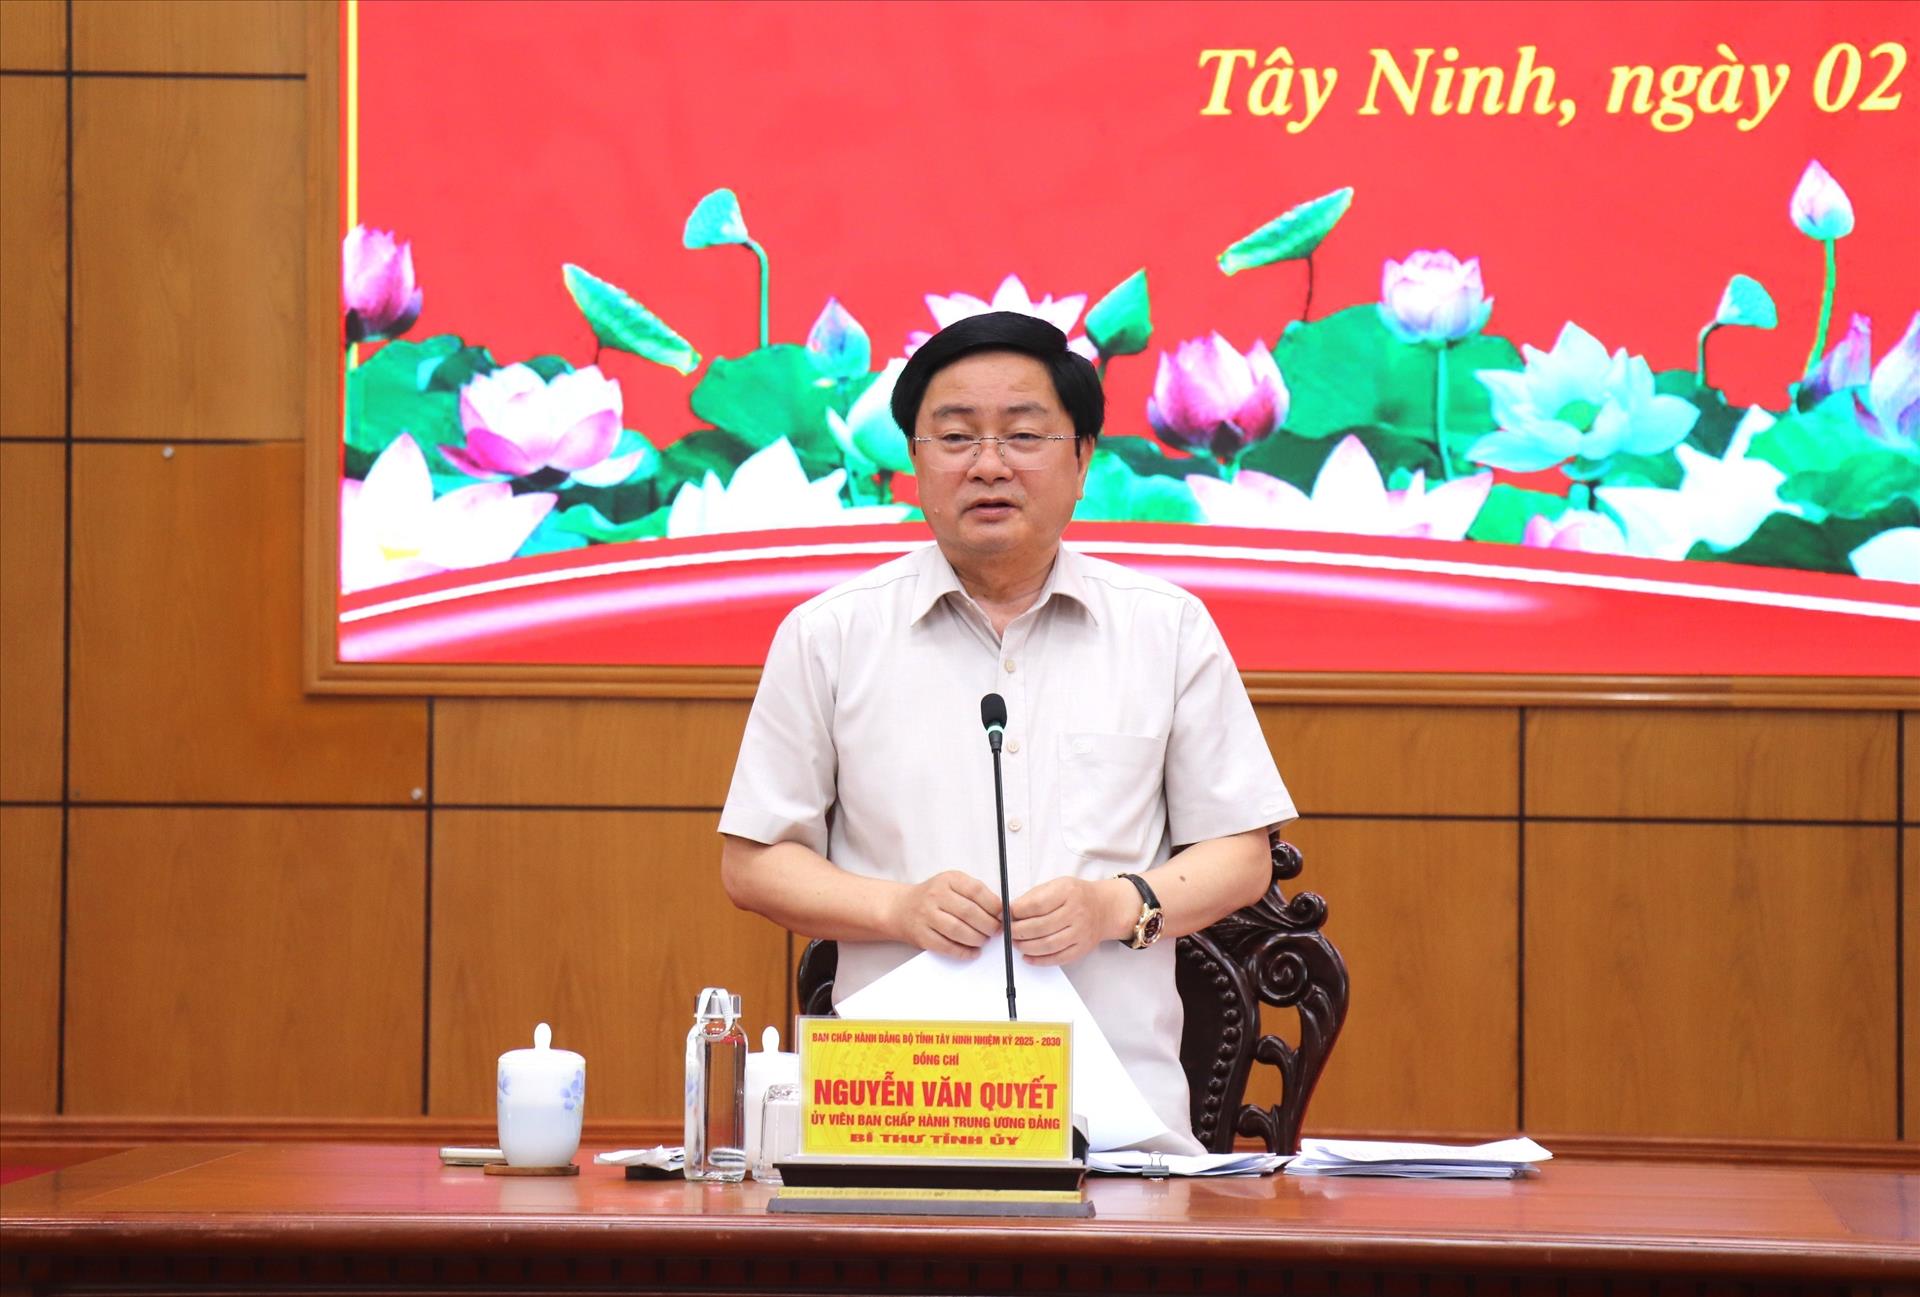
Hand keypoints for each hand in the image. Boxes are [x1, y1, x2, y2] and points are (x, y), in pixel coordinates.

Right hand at [889, 871, 1001, 955]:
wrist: (901, 908)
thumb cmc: (933, 897)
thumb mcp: (952, 885)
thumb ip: (974, 894)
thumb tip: (1000, 911)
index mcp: (948, 880)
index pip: (976, 890)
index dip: (993, 905)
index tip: (1001, 915)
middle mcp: (936, 895)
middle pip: (969, 912)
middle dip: (988, 925)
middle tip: (995, 931)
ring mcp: (927, 915)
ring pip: (958, 930)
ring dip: (977, 939)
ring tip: (983, 940)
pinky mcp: (922, 935)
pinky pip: (947, 947)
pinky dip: (964, 952)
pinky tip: (972, 951)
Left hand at [1009, 877, 1132, 965]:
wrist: (1104, 908)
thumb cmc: (1076, 895)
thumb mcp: (1056, 885)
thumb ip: (1034, 897)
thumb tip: (1010, 911)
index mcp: (1067, 892)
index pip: (1037, 904)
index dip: (1018, 912)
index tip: (1008, 914)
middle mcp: (1076, 912)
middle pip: (1040, 926)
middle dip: (1018, 931)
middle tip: (1009, 932)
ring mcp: (1080, 932)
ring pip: (1047, 945)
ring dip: (1026, 947)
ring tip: (1016, 943)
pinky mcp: (1082, 948)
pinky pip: (1058, 958)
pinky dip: (1039, 960)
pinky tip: (1028, 957)